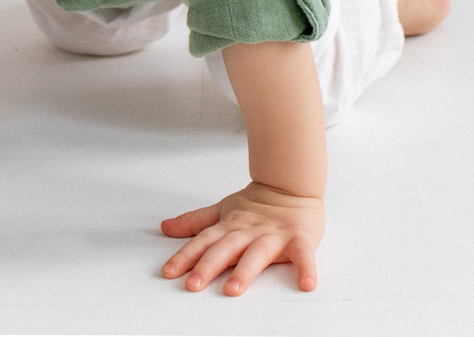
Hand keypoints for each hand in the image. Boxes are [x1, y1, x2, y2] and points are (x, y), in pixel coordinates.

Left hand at [159, 180, 324, 294]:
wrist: (292, 184)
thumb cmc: (257, 205)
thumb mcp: (222, 211)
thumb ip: (194, 222)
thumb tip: (165, 227)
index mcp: (230, 226)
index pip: (203, 241)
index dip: (185, 255)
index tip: (169, 272)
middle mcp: (249, 231)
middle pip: (226, 249)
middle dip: (208, 266)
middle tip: (193, 283)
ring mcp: (274, 235)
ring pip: (258, 254)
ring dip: (246, 271)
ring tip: (233, 289)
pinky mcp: (299, 239)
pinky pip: (303, 255)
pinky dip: (306, 268)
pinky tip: (307, 283)